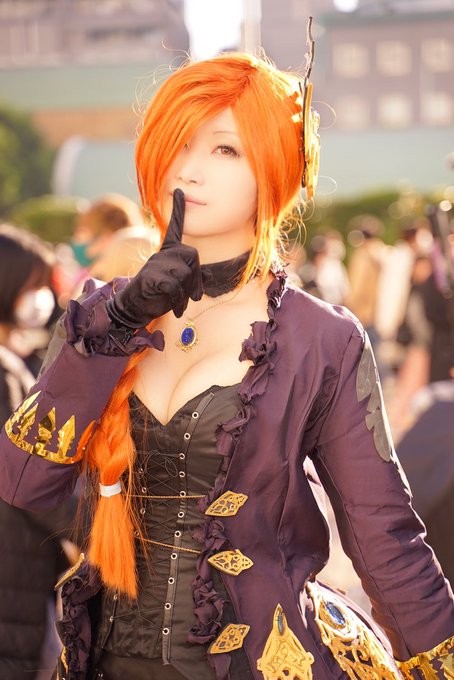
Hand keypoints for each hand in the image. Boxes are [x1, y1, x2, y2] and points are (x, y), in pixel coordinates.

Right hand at [107, 189, 202, 328]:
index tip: (179, 190)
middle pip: (193, 254)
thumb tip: (208, 276)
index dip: (178, 209)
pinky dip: (178, 301)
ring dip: (186, 293)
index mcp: (168, 252)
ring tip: (179, 303)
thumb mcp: (178, 284)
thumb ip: (192, 277)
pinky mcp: (151, 278)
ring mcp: (155, 264)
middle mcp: (161, 254)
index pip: (174, 228)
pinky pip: (174, 287)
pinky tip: (174, 308)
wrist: (134, 308)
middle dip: (196, 277)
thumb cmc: (158, 295)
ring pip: (185, 273)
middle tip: (195, 295)